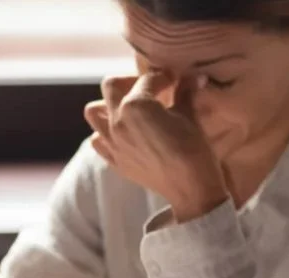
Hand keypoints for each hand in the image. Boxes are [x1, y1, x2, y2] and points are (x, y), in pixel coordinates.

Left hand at [85, 72, 229, 221]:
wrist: (190, 189)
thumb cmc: (193, 149)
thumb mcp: (189, 116)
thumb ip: (185, 93)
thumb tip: (195, 78)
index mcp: (136, 104)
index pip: (147, 79)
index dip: (164, 77)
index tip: (174, 80)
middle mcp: (117, 120)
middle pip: (111, 86)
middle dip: (130, 82)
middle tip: (149, 90)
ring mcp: (112, 142)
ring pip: (93, 111)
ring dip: (109, 105)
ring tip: (129, 110)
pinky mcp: (114, 160)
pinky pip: (97, 140)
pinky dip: (105, 133)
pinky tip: (124, 133)